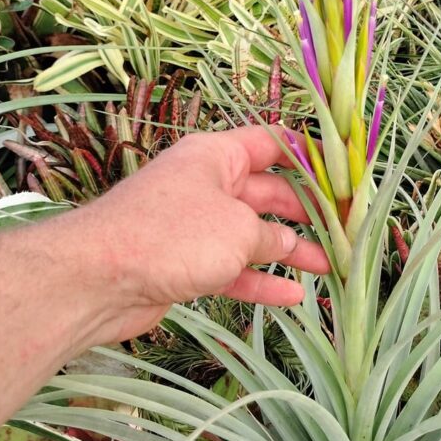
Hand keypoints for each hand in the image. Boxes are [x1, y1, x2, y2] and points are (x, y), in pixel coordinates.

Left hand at [76, 126, 329, 341]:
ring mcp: (195, 226)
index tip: (339, 175)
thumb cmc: (172, 235)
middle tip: (341, 228)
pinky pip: (232, 268)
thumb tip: (290, 244)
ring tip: (326, 267)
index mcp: (216, 156)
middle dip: (304, 212)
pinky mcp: (186, 263)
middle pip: (266, 193)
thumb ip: (272, 237)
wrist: (99, 278)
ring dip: (288, 252)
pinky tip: (291, 297)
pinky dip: (260, 281)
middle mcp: (206, 185)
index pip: (270, 144)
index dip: (307, 156)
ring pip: (251, 235)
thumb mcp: (238, 230)